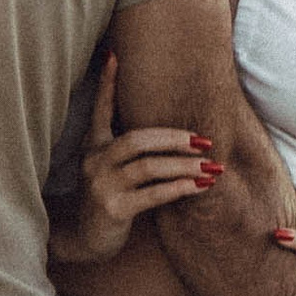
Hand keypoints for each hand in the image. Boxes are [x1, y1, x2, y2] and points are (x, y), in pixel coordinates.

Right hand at [46, 49, 219, 268]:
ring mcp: (102, 186)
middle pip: (137, 139)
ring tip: (211, 167)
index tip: (114, 55)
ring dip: (184, 166)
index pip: (100, 110)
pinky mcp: (113, 209)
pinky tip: (200, 187)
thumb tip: (169, 133)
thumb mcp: (113, 171)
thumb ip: (132, 152)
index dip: (107, 84)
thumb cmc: (108, 199)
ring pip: (148, 166)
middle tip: (204, 140)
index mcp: (94, 147)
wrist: (85, 240)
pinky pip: (152, 194)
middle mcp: (94, 162)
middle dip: (174, 137)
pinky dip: (179, 189)